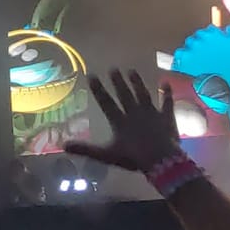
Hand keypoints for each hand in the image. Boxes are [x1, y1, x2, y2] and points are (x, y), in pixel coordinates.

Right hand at [66, 69, 181, 173]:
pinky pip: (166, 102)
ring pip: (143, 94)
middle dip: (118, 81)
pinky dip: (166, 93)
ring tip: (132, 71)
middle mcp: (134, 113)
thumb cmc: (133, 158)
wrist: (162, 161)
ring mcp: (152, 113)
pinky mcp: (166, 117)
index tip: (92, 75)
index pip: (106, 102)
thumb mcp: (106, 155)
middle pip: (125, 95)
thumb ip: (86, 149)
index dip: (98, 89)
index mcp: (120, 121)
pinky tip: (166, 82)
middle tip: (113, 68)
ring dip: (137, 83)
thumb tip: (63, 145)